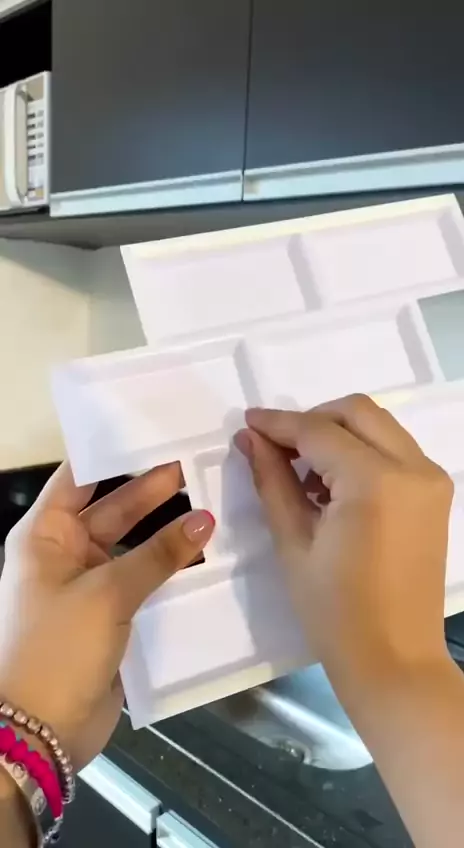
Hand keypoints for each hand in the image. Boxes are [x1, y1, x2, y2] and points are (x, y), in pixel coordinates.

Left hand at [0, 463, 213, 770]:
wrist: (38, 731)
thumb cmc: (57, 646)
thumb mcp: (106, 592)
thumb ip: (159, 554)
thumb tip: (205, 519)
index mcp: (45, 534)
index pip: (79, 478)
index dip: (116, 454)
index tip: (158, 431)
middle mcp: (65, 553)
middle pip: (113, 509)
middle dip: (154, 489)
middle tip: (201, 464)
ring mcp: (89, 586)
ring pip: (134, 546)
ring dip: (168, 532)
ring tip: (214, 504)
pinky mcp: (111, 617)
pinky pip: (144, 582)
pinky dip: (171, 570)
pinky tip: (208, 556)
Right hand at [235, 394, 452, 683]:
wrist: (395, 660)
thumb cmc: (335, 612)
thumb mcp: (293, 543)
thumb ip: (273, 480)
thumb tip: (251, 438)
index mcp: (375, 482)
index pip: (318, 431)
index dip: (278, 424)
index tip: (248, 422)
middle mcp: (413, 468)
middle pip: (356, 412)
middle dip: (311, 420)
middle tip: (276, 447)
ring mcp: (431, 480)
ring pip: (379, 426)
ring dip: (337, 434)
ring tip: (302, 474)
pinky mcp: (436, 495)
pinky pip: (395, 451)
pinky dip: (362, 453)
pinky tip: (333, 488)